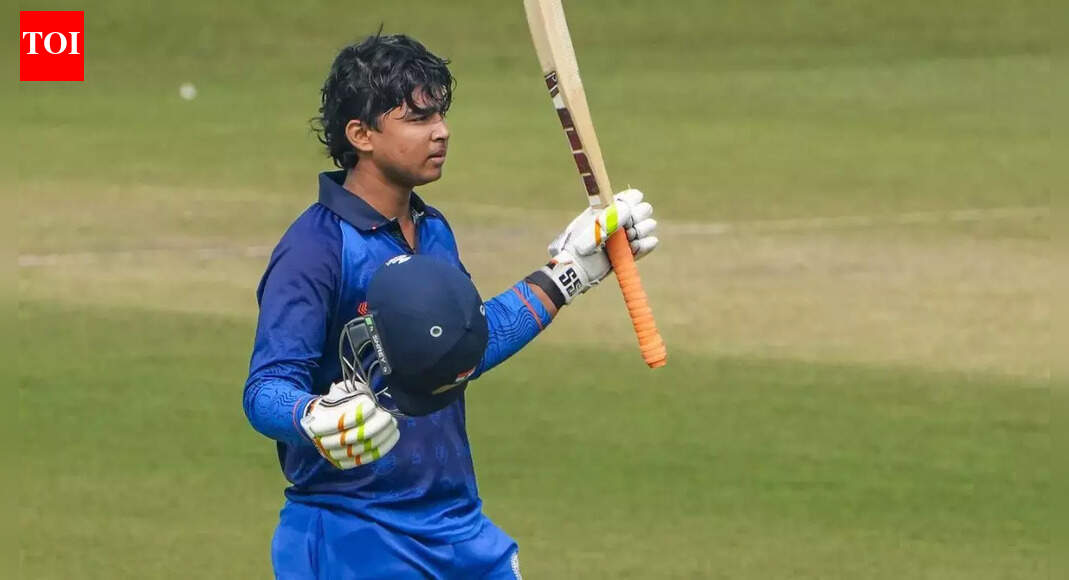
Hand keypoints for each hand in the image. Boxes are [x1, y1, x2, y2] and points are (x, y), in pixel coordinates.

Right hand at [300, 380, 399, 468]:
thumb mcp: (339, 392)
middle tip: (388, 416)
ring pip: (362, 448)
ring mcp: (333, 455)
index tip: (372, 405)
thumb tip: (370, 399)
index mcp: (317, 422)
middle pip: (353, 437)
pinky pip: (366, 458)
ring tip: (393, 424)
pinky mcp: (343, 463)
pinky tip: (393, 435)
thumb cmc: (334, 402)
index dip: (357, 414)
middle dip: (375, 425)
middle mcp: (323, 442)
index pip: (338, 422)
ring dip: (382, 435)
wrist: (319, 421)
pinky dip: (383, 447)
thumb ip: (352, 394)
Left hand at [542, 189, 658, 303]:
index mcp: (609, 208)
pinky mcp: (632, 251)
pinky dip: (645, 245)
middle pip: (644, 209)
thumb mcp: (592, 230)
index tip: (626, 211)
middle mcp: (621, 220)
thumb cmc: (580, 246)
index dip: (633, 201)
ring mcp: (627, 235)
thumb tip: (627, 209)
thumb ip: (609, 219)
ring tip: (627, 241)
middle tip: (626, 229)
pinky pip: (650, 243)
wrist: (577, 270)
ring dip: (641, 232)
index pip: (631, 196)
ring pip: (649, 225)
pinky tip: (633, 247)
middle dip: (638, 217)